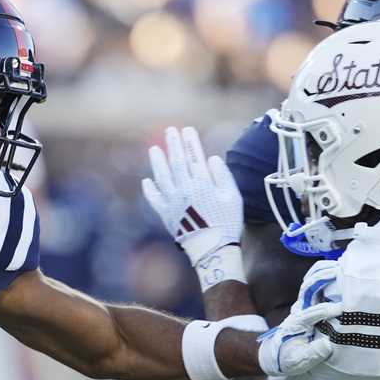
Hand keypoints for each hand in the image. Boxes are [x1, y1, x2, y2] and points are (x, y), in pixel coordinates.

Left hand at [142, 126, 242, 266]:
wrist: (213, 249)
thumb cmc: (227, 223)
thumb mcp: (233, 197)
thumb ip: (223, 176)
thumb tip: (211, 158)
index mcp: (203, 184)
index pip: (195, 158)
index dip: (190, 142)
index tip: (187, 130)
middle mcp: (185, 190)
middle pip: (178, 163)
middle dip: (174, 145)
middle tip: (170, 131)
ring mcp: (173, 202)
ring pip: (162, 177)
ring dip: (158, 162)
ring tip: (154, 149)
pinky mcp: (166, 215)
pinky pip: (154, 200)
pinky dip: (150, 190)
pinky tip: (146, 180)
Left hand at [257, 260, 341, 375]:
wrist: (273, 355)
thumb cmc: (286, 359)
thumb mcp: (297, 362)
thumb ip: (311, 355)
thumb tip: (328, 345)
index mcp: (297, 324)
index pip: (313, 313)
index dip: (327, 310)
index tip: (343, 309)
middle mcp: (299, 311)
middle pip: (309, 290)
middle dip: (323, 280)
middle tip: (341, 272)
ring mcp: (303, 306)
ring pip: (311, 285)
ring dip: (323, 274)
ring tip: (341, 266)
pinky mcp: (308, 305)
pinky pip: (315, 288)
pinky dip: (324, 277)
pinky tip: (338, 271)